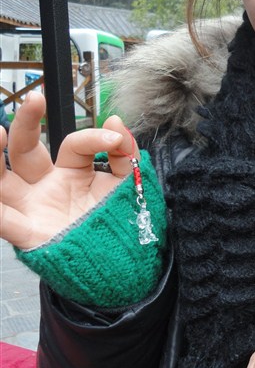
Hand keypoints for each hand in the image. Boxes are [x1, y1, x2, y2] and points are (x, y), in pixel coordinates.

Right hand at [0, 92, 138, 248]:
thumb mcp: (128, 187)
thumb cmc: (120, 226)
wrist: (123, 267)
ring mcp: (34, 209)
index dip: (93, 138)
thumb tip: (116, 121)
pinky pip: (4, 221)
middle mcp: (47, 186)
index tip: (115, 140)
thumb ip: (125, 156)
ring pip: (1, 180)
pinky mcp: (29, 235)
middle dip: (26, 123)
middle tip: (35, 100)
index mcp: (72, 173)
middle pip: (26, 150)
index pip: (74, 145)